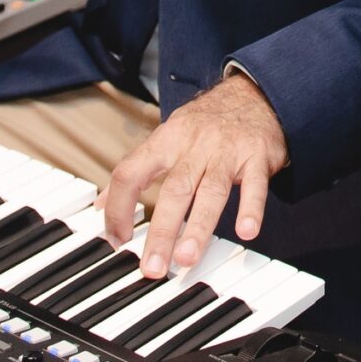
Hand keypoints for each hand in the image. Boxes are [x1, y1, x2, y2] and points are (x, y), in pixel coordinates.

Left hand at [100, 74, 287, 280]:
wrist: (252, 94)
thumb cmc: (204, 124)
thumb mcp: (166, 138)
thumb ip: (136, 171)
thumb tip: (103, 204)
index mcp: (166, 141)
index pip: (131, 172)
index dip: (118, 207)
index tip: (117, 240)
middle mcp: (194, 145)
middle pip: (174, 189)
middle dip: (162, 232)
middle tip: (153, 267)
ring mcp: (227, 150)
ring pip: (211, 191)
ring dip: (199, 227)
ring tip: (187, 258)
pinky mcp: (257, 156)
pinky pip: (254, 185)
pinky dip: (251, 208)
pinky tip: (246, 231)